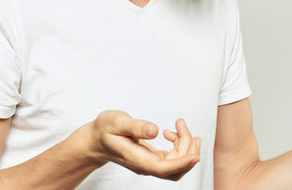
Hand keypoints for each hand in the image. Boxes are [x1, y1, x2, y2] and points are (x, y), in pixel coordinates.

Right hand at [84, 110, 201, 180]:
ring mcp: (150, 164)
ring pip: (177, 163)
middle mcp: (145, 165)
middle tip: (184, 126)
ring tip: (179, 124)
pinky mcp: (154, 159)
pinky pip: (173, 158)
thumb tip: (155, 130)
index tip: (195, 155)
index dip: (180, 164)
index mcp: (135, 158)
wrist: (96, 139)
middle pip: (174, 169)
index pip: (162, 168)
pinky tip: (171, 132)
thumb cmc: (105, 130)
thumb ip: (135, 126)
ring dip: (185, 145)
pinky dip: (179, 145)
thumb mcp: (117, 122)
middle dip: (188, 151)